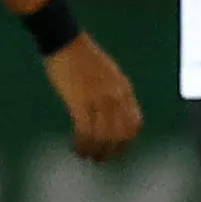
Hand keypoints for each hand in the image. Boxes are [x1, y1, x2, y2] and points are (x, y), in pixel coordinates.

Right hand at [43, 35, 142, 161]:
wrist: (66, 42)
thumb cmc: (84, 58)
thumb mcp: (109, 75)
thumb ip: (115, 93)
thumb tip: (114, 116)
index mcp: (124, 89)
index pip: (134, 123)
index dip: (126, 141)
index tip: (115, 150)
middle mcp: (116, 96)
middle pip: (120, 134)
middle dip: (111, 151)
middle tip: (99, 159)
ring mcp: (99, 99)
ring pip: (102, 137)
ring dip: (94, 151)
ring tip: (86, 156)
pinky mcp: (80, 102)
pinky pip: (85, 132)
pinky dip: (81, 144)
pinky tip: (75, 148)